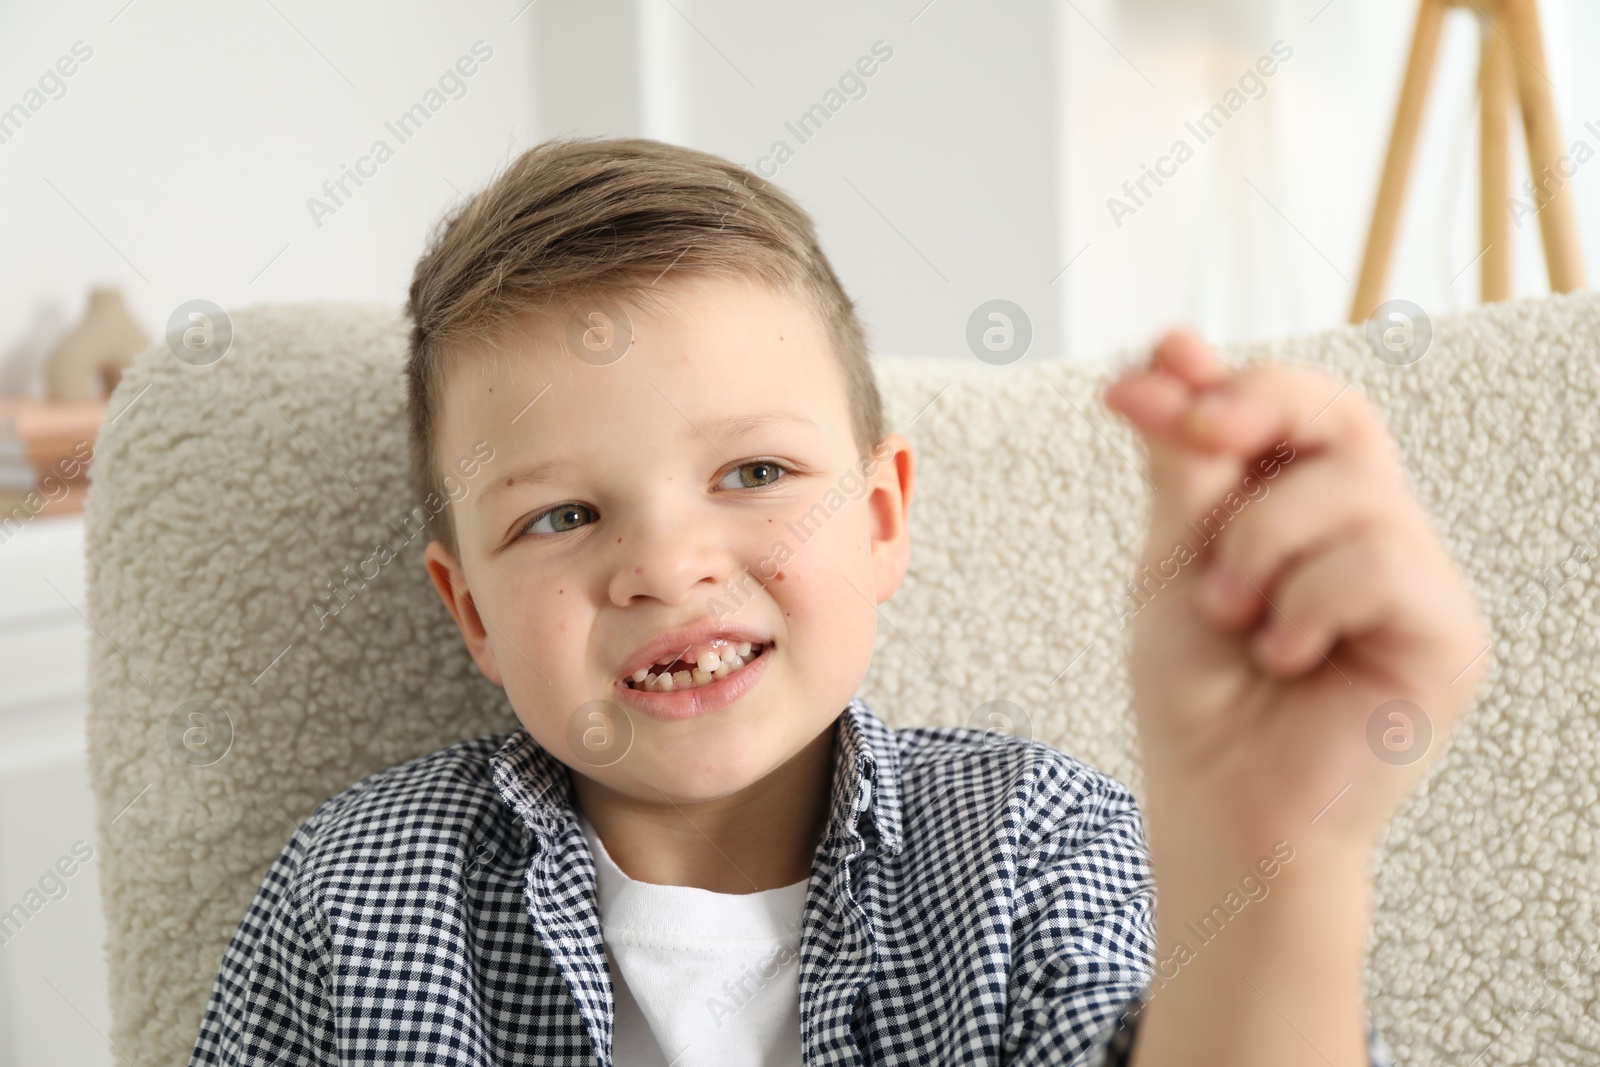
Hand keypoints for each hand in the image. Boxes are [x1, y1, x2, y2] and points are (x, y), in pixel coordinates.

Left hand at [1102, 329, 1491, 880]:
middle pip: (1343, 416)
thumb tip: (1170, 349)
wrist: (1217, 807)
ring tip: (1229, 612)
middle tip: (1195, 433)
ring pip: (1353, 487)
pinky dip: (1306, 603)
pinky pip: (1378, 564)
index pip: (1295, 409)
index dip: (1230, 378)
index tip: (1155, 365)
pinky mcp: (1447, 636)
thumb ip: (1186, 462)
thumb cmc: (1196, 693)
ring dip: (1260, 543)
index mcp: (1306, 509)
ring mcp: (1417, 581)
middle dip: (1257, 409)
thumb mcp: (1174, 556)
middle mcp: (1372, 532)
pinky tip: (1284, 656)